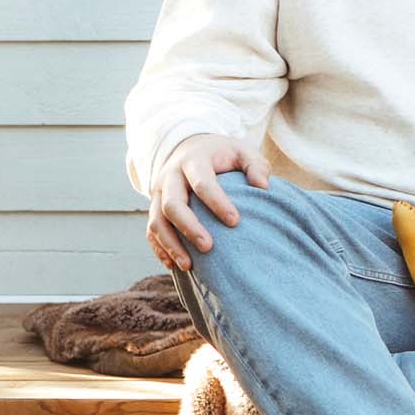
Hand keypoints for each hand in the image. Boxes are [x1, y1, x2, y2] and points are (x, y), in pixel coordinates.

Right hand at [147, 133, 269, 270]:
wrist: (190, 148)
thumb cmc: (222, 155)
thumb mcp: (242, 151)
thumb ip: (256, 165)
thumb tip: (263, 186)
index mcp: (194, 160)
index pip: (202, 182)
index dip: (217, 202)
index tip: (235, 222)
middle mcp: (171, 176)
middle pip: (172, 204)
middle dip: (189, 227)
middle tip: (208, 247)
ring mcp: (158, 192)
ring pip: (156, 221)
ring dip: (171, 244)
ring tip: (189, 266)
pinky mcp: (153, 207)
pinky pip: (151, 230)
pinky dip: (160, 249)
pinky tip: (174, 265)